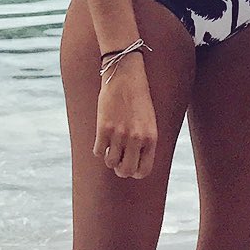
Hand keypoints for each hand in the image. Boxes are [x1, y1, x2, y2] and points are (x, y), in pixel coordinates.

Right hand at [94, 54, 157, 179]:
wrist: (125, 76)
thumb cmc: (138, 98)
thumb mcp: (149, 121)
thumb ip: (144, 142)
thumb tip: (133, 163)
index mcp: (151, 138)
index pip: (144, 170)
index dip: (135, 172)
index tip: (130, 166)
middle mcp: (136, 138)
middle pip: (126, 171)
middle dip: (121, 170)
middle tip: (118, 161)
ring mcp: (119, 134)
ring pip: (110, 162)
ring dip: (109, 157)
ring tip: (111, 145)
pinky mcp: (103, 128)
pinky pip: (98, 151)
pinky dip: (99, 149)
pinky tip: (102, 138)